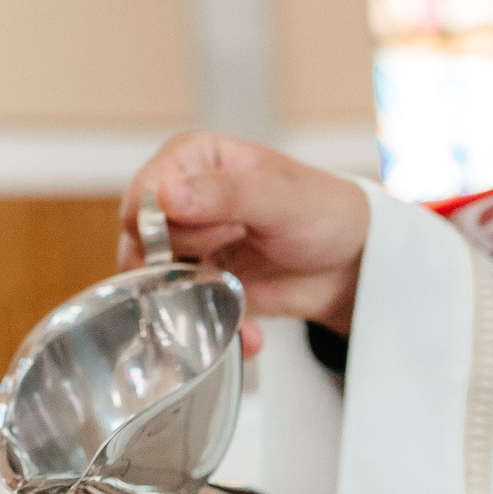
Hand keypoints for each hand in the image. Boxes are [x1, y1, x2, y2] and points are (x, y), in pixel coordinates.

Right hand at [119, 132, 372, 348]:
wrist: (350, 264)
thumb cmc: (322, 211)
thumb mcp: (279, 197)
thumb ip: (224, 194)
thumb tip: (165, 195)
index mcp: (191, 159)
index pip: (143, 195)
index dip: (169, 223)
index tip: (222, 232)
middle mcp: (180, 199)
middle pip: (141, 241)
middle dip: (184, 263)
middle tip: (234, 255)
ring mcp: (187, 244)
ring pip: (154, 281)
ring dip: (193, 304)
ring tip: (236, 300)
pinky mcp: (199, 283)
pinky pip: (182, 311)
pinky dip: (214, 329)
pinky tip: (248, 333)